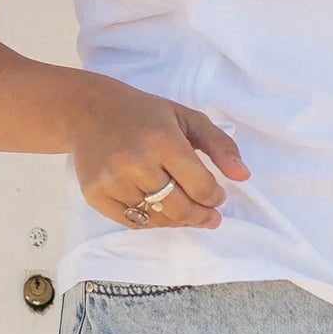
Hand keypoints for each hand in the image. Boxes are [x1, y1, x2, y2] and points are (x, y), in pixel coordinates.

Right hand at [69, 78, 249, 230]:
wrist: (89, 111)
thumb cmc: (145, 115)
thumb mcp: (187, 118)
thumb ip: (220, 145)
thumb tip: (243, 176)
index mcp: (162, 140)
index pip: (200, 187)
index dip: (215, 198)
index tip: (218, 197)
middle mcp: (135, 162)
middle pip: (180, 208)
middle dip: (201, 216)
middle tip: (209, 216)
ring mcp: (112, 180)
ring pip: (157, 219)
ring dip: (178, 221)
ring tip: (187, 213)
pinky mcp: (95, 194)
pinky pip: (133, 221)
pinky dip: (152, 221)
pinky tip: (161, 211)